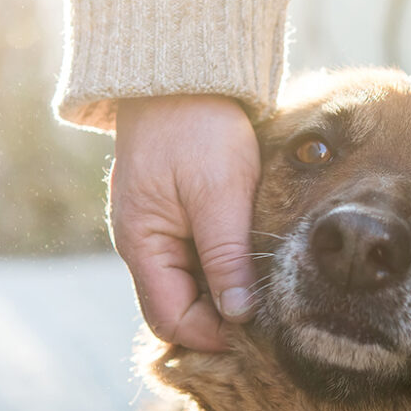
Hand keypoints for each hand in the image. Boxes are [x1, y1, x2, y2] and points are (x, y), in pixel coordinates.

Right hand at [111, 94, 260, 350]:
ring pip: (190, 287)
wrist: (185, 75)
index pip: (170, 318)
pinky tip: (252, 267)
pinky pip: (195, 261)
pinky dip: (222, 272)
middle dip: (219, 322)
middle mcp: (144, 246)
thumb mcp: (218, 194)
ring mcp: (158, 232)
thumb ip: (226, 257)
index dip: (212, 336)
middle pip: (178, 309)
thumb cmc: (199, 128)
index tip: (257, 335)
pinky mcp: (175, 218)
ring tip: (266, 296)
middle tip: (268, 321)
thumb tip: (238, 315)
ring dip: (223, 296)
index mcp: (142, 244)